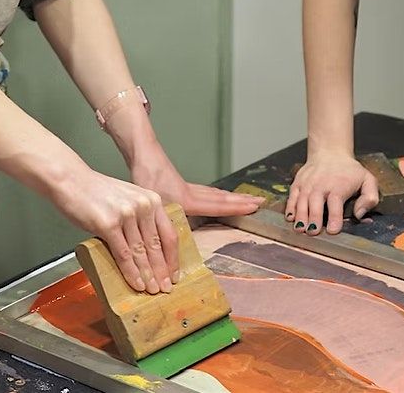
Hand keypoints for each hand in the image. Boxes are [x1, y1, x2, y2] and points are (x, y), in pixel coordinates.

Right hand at [51, 167, 178, 295]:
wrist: (71, 181)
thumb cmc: (96, 192)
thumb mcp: (128, 199)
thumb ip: (140, 219)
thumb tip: (147, 250)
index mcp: (152, 199)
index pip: (169, 234)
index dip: (172, 258)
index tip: (174, 273)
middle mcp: (143, 206)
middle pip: (157, 245)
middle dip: (162, 271)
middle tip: (165, 288)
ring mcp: (127, 214)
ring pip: (141, 252)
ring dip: (148, 275)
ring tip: (152, 290)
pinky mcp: (109, 224)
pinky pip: (124, 254)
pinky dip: (131, 272)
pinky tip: (136, 283)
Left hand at [130, 141, 264, 216]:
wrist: (142, 153)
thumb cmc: (145, 177)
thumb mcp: (153, 205)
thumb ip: (163, 226)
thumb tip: (168, 249)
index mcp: (188, 201)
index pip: (219, 206)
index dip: (238, 208)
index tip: (256, 207)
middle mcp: (192, 194)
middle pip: (222, 198)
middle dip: (242, 201)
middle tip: (261, 201)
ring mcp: (187, 188)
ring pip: (214, 194)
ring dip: (231, 197)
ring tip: (245, 199)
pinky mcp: (180, 185)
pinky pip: (205, 191)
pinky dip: (216, 194)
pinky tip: (214, 195)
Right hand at [285, 152, 378, 234]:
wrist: (330, 152)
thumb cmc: (349, 171)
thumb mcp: (367, 180)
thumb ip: (369, 198)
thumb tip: (359, 214)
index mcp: (338, 186)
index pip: (335, 203)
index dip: (334, 217)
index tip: (333, 230)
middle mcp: (321, 185)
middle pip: (315, 203)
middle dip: (314, 219)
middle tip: (313, 232)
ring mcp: (307, 184)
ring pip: (302, 201)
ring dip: (300, 216)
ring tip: (300, 229)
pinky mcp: (298, 183)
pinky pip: (292, 197)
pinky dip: (290, 208)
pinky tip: (290, 218)